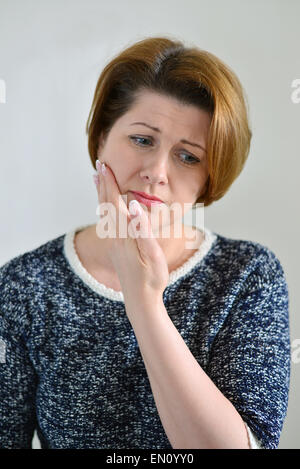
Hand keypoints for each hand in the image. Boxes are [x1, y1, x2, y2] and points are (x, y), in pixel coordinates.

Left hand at [93, 160, 169, 301]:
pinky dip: (105, 208)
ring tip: (97, 181)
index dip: (109, 183)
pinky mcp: (116, 248)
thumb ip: (142, 228)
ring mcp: (114, 242)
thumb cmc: (150, 278)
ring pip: (105, 213)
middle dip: (102, 183)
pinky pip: (108, 221)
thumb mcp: (152, 254)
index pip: (114, 202)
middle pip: (106, 204)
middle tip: (99, 165)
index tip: (104, 165)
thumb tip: (132, 205)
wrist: (140, 300)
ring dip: (102, 194)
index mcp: (123, 233)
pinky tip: (106, 208)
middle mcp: (115, 236)